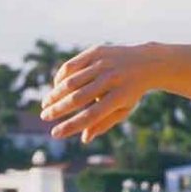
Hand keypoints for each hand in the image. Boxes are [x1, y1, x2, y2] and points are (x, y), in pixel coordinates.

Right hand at [43, 44, 157, 143]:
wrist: (146, 62)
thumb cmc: (131, 91)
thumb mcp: (123, 109)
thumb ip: (104, 124)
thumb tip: (85, 139)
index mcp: (119, 97)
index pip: (91, 116)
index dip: (71, 126)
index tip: (55, 134)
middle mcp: (110, 79)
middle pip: (78, 98)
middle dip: (57, 109)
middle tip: (45, 117)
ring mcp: (103, 64)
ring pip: (71, 81)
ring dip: (55, 94)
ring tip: (46, 104)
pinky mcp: (96, 52)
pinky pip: (72, 65)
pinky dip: (61, 77)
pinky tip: (56, 86)